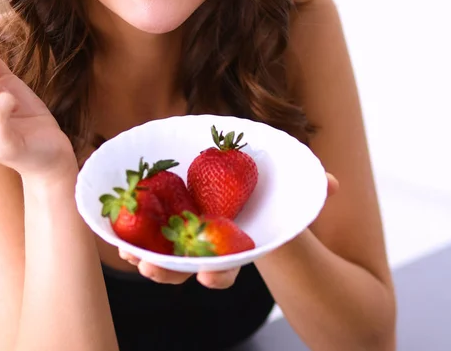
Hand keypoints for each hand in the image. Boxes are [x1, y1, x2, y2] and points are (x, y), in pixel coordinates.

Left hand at [116, 174, 338, 287]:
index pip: (226, 266)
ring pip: (160, 250)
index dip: (218, 274)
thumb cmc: (262, 188)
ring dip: (142, 255)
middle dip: (168, 271)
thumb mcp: (285, 188)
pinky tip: (115, 230)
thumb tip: (334, 185)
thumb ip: (308, 190)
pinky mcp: (163, 213)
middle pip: (185, 265)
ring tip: (128, 253)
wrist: (235, 173)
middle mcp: (205, 242)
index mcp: (233, 242)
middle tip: (150, 268)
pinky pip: (144, 228)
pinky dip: (130, 231)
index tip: (210, 277)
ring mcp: (182, 230)